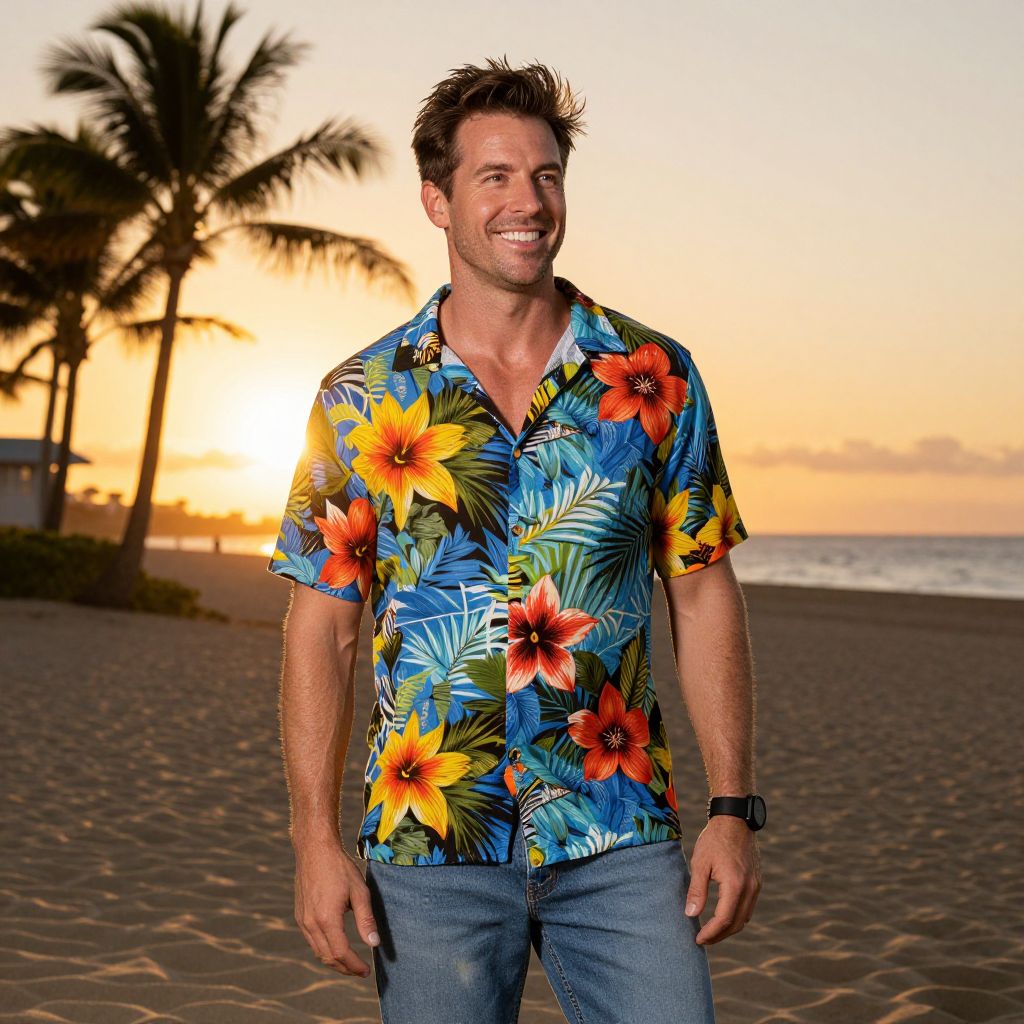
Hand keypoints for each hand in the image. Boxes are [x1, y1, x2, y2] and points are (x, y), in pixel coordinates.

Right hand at [293, 836, 380, 975]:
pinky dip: (324, 949)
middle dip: (345, 968)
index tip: (366, 971)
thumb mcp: (359, 891)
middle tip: (360, 971)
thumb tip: (374, 943)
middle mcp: (311, 923)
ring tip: (350, 963)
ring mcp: (303, 920)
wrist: (314, 850)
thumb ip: (366, 919)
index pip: (341, 953)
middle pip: (327, 957)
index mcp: (327, 919)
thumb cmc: (339, 868)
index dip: (354, 965)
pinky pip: (311, 940)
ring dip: (334, 961)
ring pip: (318, 951)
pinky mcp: (300, 915)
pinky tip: (335, 945)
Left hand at [684, 815, 761, 944]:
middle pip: (737, 924)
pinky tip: (723, 915)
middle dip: (720, 935)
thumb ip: (696, 890)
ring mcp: (756, 886)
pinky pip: (749, 907)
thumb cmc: (715, 839)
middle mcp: (750, 889)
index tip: (698, 939)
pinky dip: (737, 916)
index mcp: (735, 886)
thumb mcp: (700, 863)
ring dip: (729, 928)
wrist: (735, 820)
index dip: (711, 933)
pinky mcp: (757, 882)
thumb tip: (691, 915)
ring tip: (711, 931)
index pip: (724, 920)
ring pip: (745, 917)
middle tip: (703, 939)